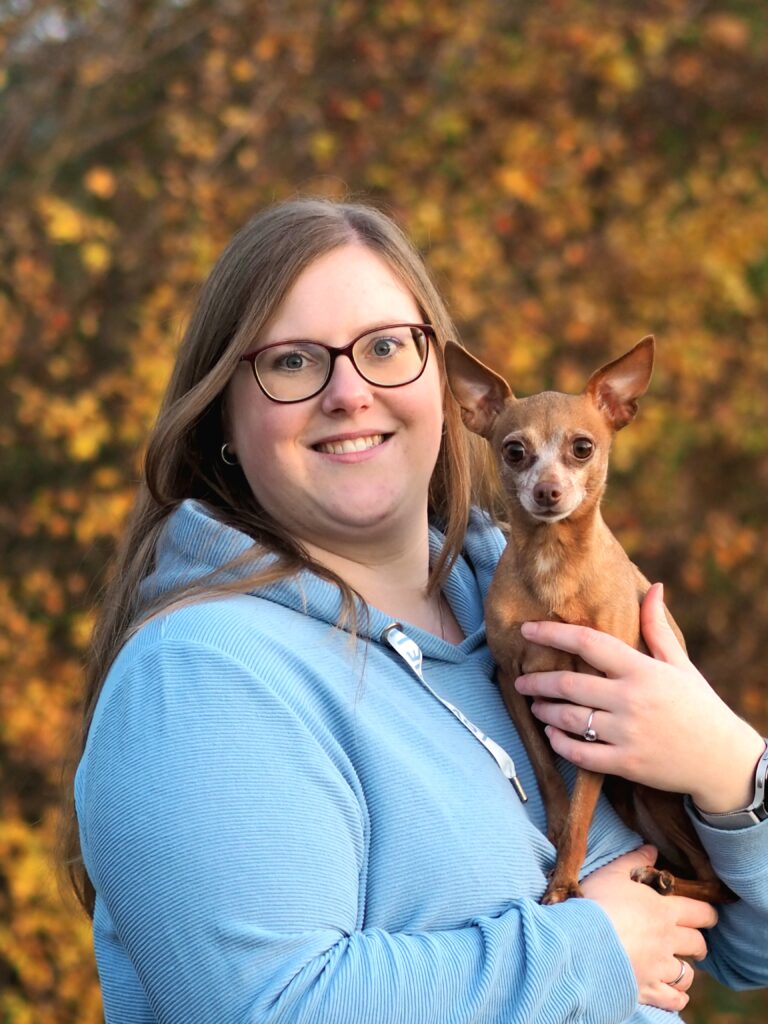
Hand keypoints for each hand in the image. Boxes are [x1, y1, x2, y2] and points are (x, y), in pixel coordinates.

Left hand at [514, 584, 764, 808]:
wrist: (723, 759)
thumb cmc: (698, 705)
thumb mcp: (679, 663)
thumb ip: (657, 627)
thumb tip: (654, 587)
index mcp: (642, 670)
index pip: (588, 643)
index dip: (552, 634)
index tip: (527, 630)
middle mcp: (631, 699)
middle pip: (569, 684)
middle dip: (538, 681)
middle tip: (522, 680)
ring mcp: (627, 733)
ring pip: (569, 719)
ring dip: (545, 711)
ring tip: (536, 705)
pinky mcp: (626, 763)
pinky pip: (580, 754)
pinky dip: (559, 744)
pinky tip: (552, 736)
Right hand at [583, 846, 715, 1011]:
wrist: (580, 940)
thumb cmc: (596, 902)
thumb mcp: (613, 873)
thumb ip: (635, 861)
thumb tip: (652, 848)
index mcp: (663, 910)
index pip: (699, 912)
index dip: (706, 914)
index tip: (705, 916)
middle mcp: (667, 940)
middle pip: (698, 944)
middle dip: (698, 943)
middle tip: (693, 942)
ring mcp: (659, 967)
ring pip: (687, 974)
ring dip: (685, 971)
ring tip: (678, 968)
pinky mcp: (648, 989)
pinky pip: (674, 1000)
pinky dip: (677, 998)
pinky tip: (674, 994)